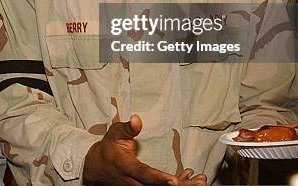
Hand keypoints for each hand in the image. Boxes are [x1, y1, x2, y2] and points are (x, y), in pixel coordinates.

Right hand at [83, 115, 206, 184]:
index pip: (144, 174)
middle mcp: (133, 182)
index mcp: (126, 167)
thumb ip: (127, 128)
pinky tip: (189, 178)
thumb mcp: (114, 134)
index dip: (159, 178)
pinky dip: (177, 185)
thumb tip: (137, 119)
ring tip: (201, 181)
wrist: (97, 167)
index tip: (174, 181)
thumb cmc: (108, 148)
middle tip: (200, 182)